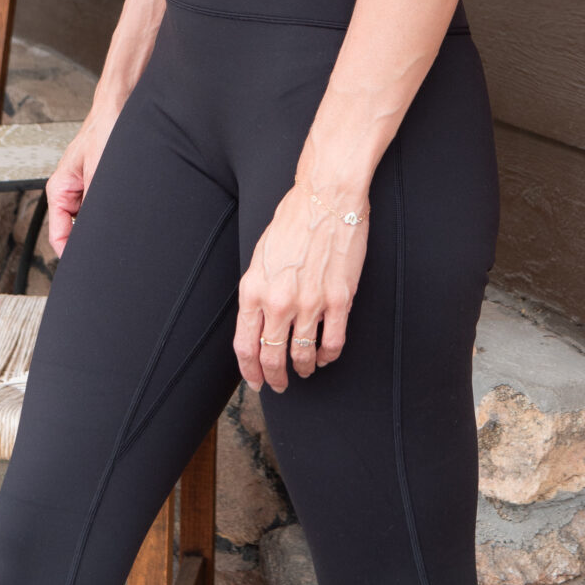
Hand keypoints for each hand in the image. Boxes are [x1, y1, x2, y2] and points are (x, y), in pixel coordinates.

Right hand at [44, 102, 121, 254]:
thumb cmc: (105, 128)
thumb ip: (94, 202)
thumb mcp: (99, 171)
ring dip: (102, 224)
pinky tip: (123, 212)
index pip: (59, 235)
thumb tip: (96, 230)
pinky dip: (111, 212)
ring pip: (90, 220)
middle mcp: (70, 191)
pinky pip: (101, 208)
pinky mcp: (99, 185)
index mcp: (60, 189)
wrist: (120, 107)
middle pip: (73, 230)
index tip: (86, 267)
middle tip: (107, 250)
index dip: (72, 255)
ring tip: (117, 227)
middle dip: (89, 241)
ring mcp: (85, 189)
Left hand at [234, 179, 369, 392]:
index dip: (249, 371)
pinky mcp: (339, 300)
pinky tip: (324, 355)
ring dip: (302, 369)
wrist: (326, 199)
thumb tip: (259, 322)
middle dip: (274, 378)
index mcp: (253, 289)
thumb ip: (258, 291)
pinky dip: (327, 356)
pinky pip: (332, 343)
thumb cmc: (292, 221)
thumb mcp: (261, 256)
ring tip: (304, 370)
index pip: (245, 346)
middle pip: (271, 357)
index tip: (256, 381)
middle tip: (279, 384)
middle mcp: (278, 301)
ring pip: (302, 355)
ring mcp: (310, 303)